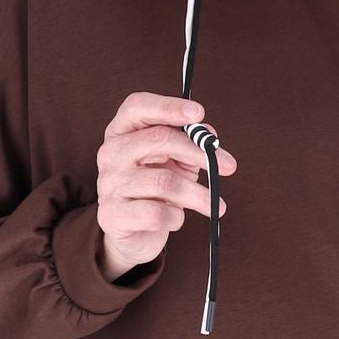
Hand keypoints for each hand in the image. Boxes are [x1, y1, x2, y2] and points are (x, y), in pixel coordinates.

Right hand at [95, 92, 237, 277]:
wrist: (133, 232)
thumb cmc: (155, 190)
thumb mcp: (175, 161)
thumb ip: (191, 142)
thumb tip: (208, 133)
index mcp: (121, 131)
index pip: (137, 106)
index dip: (168, 106)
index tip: (199, 113)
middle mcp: (110, 153)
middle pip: (158, 139)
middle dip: (200, 152)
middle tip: (229, 166)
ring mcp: (109, 183)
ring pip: (164, 181)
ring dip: (198, 195)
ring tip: (214, 205)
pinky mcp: (112, 215)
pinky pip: (156, 213)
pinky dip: (176, 217)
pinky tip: (177, 218)